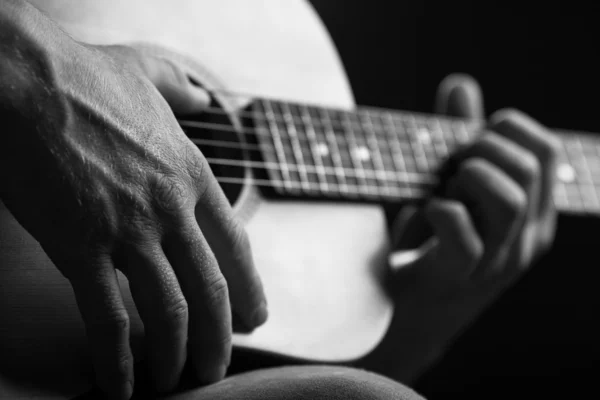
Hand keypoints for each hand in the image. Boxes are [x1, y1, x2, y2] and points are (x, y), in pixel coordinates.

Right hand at [0, 4, 266, 398]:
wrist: (26, 81)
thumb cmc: (84, 78)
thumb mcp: (150, 75)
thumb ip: (182, 90)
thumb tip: (202, 95)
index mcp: (191, 174)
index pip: (234, 245)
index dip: (250, 289)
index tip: (255, 317)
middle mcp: (169, 209)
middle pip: (211, 289)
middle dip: (220, 337)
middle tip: (217, 367)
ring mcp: (128, 231)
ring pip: (169, 310)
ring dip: (175, 354)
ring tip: (173, 381)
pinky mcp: (80, 247)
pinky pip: (108, 317)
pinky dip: (117, 357)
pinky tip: (120, 381)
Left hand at [363, 74, 558, 381]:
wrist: (404, 316)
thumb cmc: (428, 245)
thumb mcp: (450, 189)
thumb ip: (457, 139)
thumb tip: (459, 83)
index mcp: (530, 214)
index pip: (545, 150)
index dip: (506, 128)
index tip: (468, 139)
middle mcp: (525, 239)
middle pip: (528, 166)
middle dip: (481, 148)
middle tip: (449, 165)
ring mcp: (496, 263)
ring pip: (507, 198)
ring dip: (465, 178)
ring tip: (440, 189)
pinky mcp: (458, 278)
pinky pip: (462, 232)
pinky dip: (439, 210)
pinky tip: (424, 211)